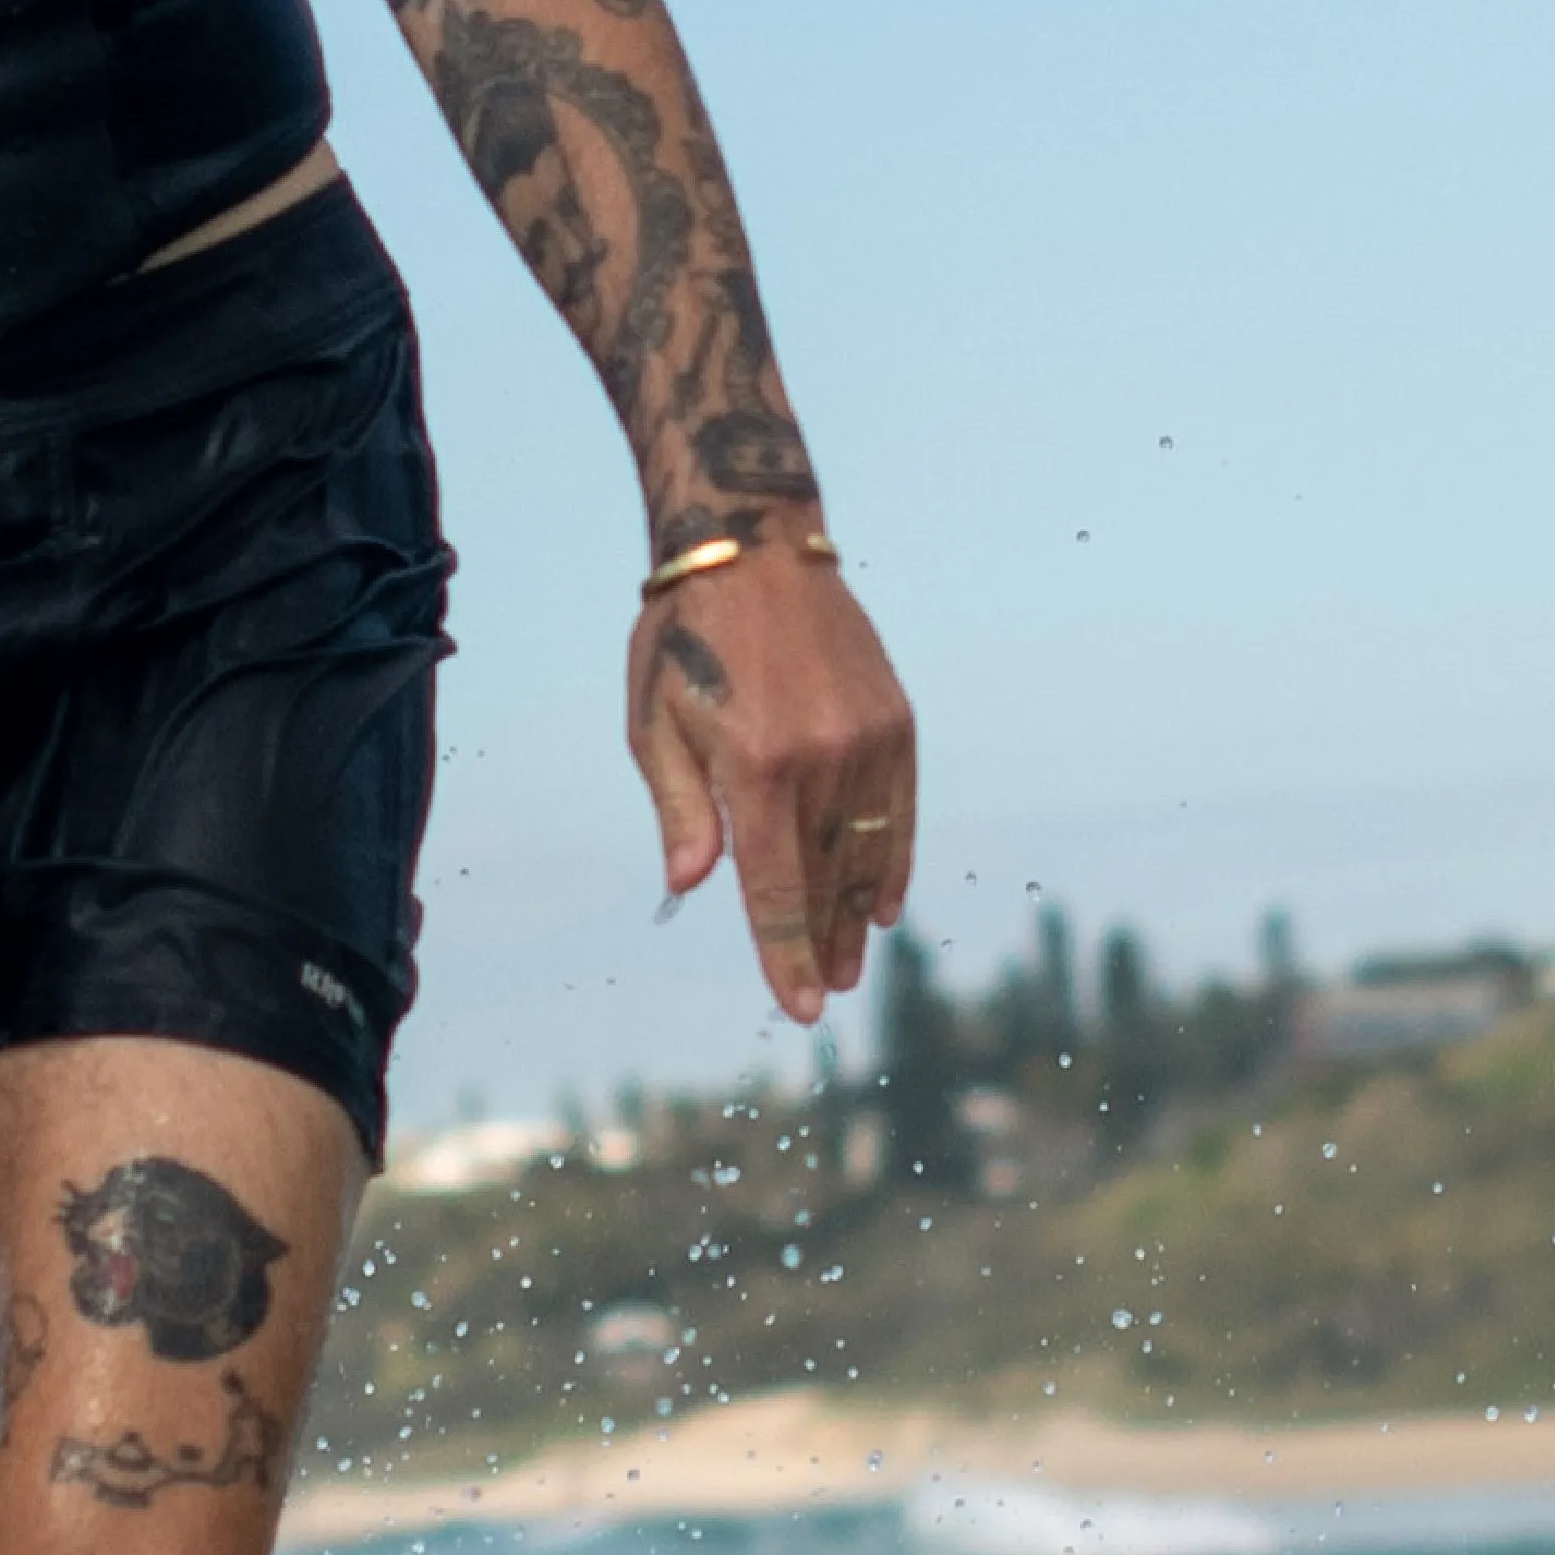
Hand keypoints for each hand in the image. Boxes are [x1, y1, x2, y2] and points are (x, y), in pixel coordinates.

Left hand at [626, 554, 917, 1027]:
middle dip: (823, 945)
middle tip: (825, 994)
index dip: (785, 955)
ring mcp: (866, 738)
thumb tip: (695, 885)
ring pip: (867, 852)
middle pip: (825, 880)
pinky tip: (885, 903)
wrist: (753, 545)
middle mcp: (821, 758)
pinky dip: (894, 859)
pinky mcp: (895, 720)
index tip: (800, 1009)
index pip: (775, 888)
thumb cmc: (684, 638)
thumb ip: (680, 809)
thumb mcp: (654, 724)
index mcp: (755, 767)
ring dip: (859, 915)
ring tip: (853, 963)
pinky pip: (900, 808)